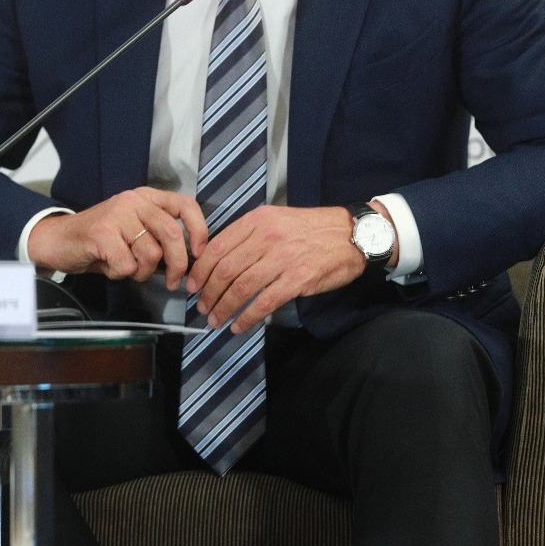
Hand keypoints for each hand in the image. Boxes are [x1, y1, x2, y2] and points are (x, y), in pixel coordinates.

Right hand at [27, 188, 207, 288]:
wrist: (58, 240)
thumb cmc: (101, 241)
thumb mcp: (134, 232)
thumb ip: (159, 239)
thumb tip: (190, 261)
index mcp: (146, 197)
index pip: (185, 205)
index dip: (199, 229)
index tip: (199, 253)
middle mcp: (134, 201)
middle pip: (172, 233)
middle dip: (178, 264)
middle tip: (173, 282)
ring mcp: (117, 214)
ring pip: (150, 254)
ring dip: (142, 272)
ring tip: (126, 267)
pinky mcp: (102, 233)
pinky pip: (127, 265)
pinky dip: (121, 274)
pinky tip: (109, 266)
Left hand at [185, 205, 365, 333]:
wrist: (352, 234)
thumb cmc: (312, 228)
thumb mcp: (276, 219)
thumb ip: (249, 234)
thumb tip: (219, 257)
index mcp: (258, 220)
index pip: (217, 246)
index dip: (200, 270)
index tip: (193, 284)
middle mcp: (267, 237)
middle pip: (225, 269)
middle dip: (208, 292)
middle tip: (202, 307)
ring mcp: (282, 258)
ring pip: (241, 287)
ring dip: (223, 307)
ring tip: (215, 319)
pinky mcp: (297, 280)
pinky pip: (264, 302)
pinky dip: (247, 317)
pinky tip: (238, 326)